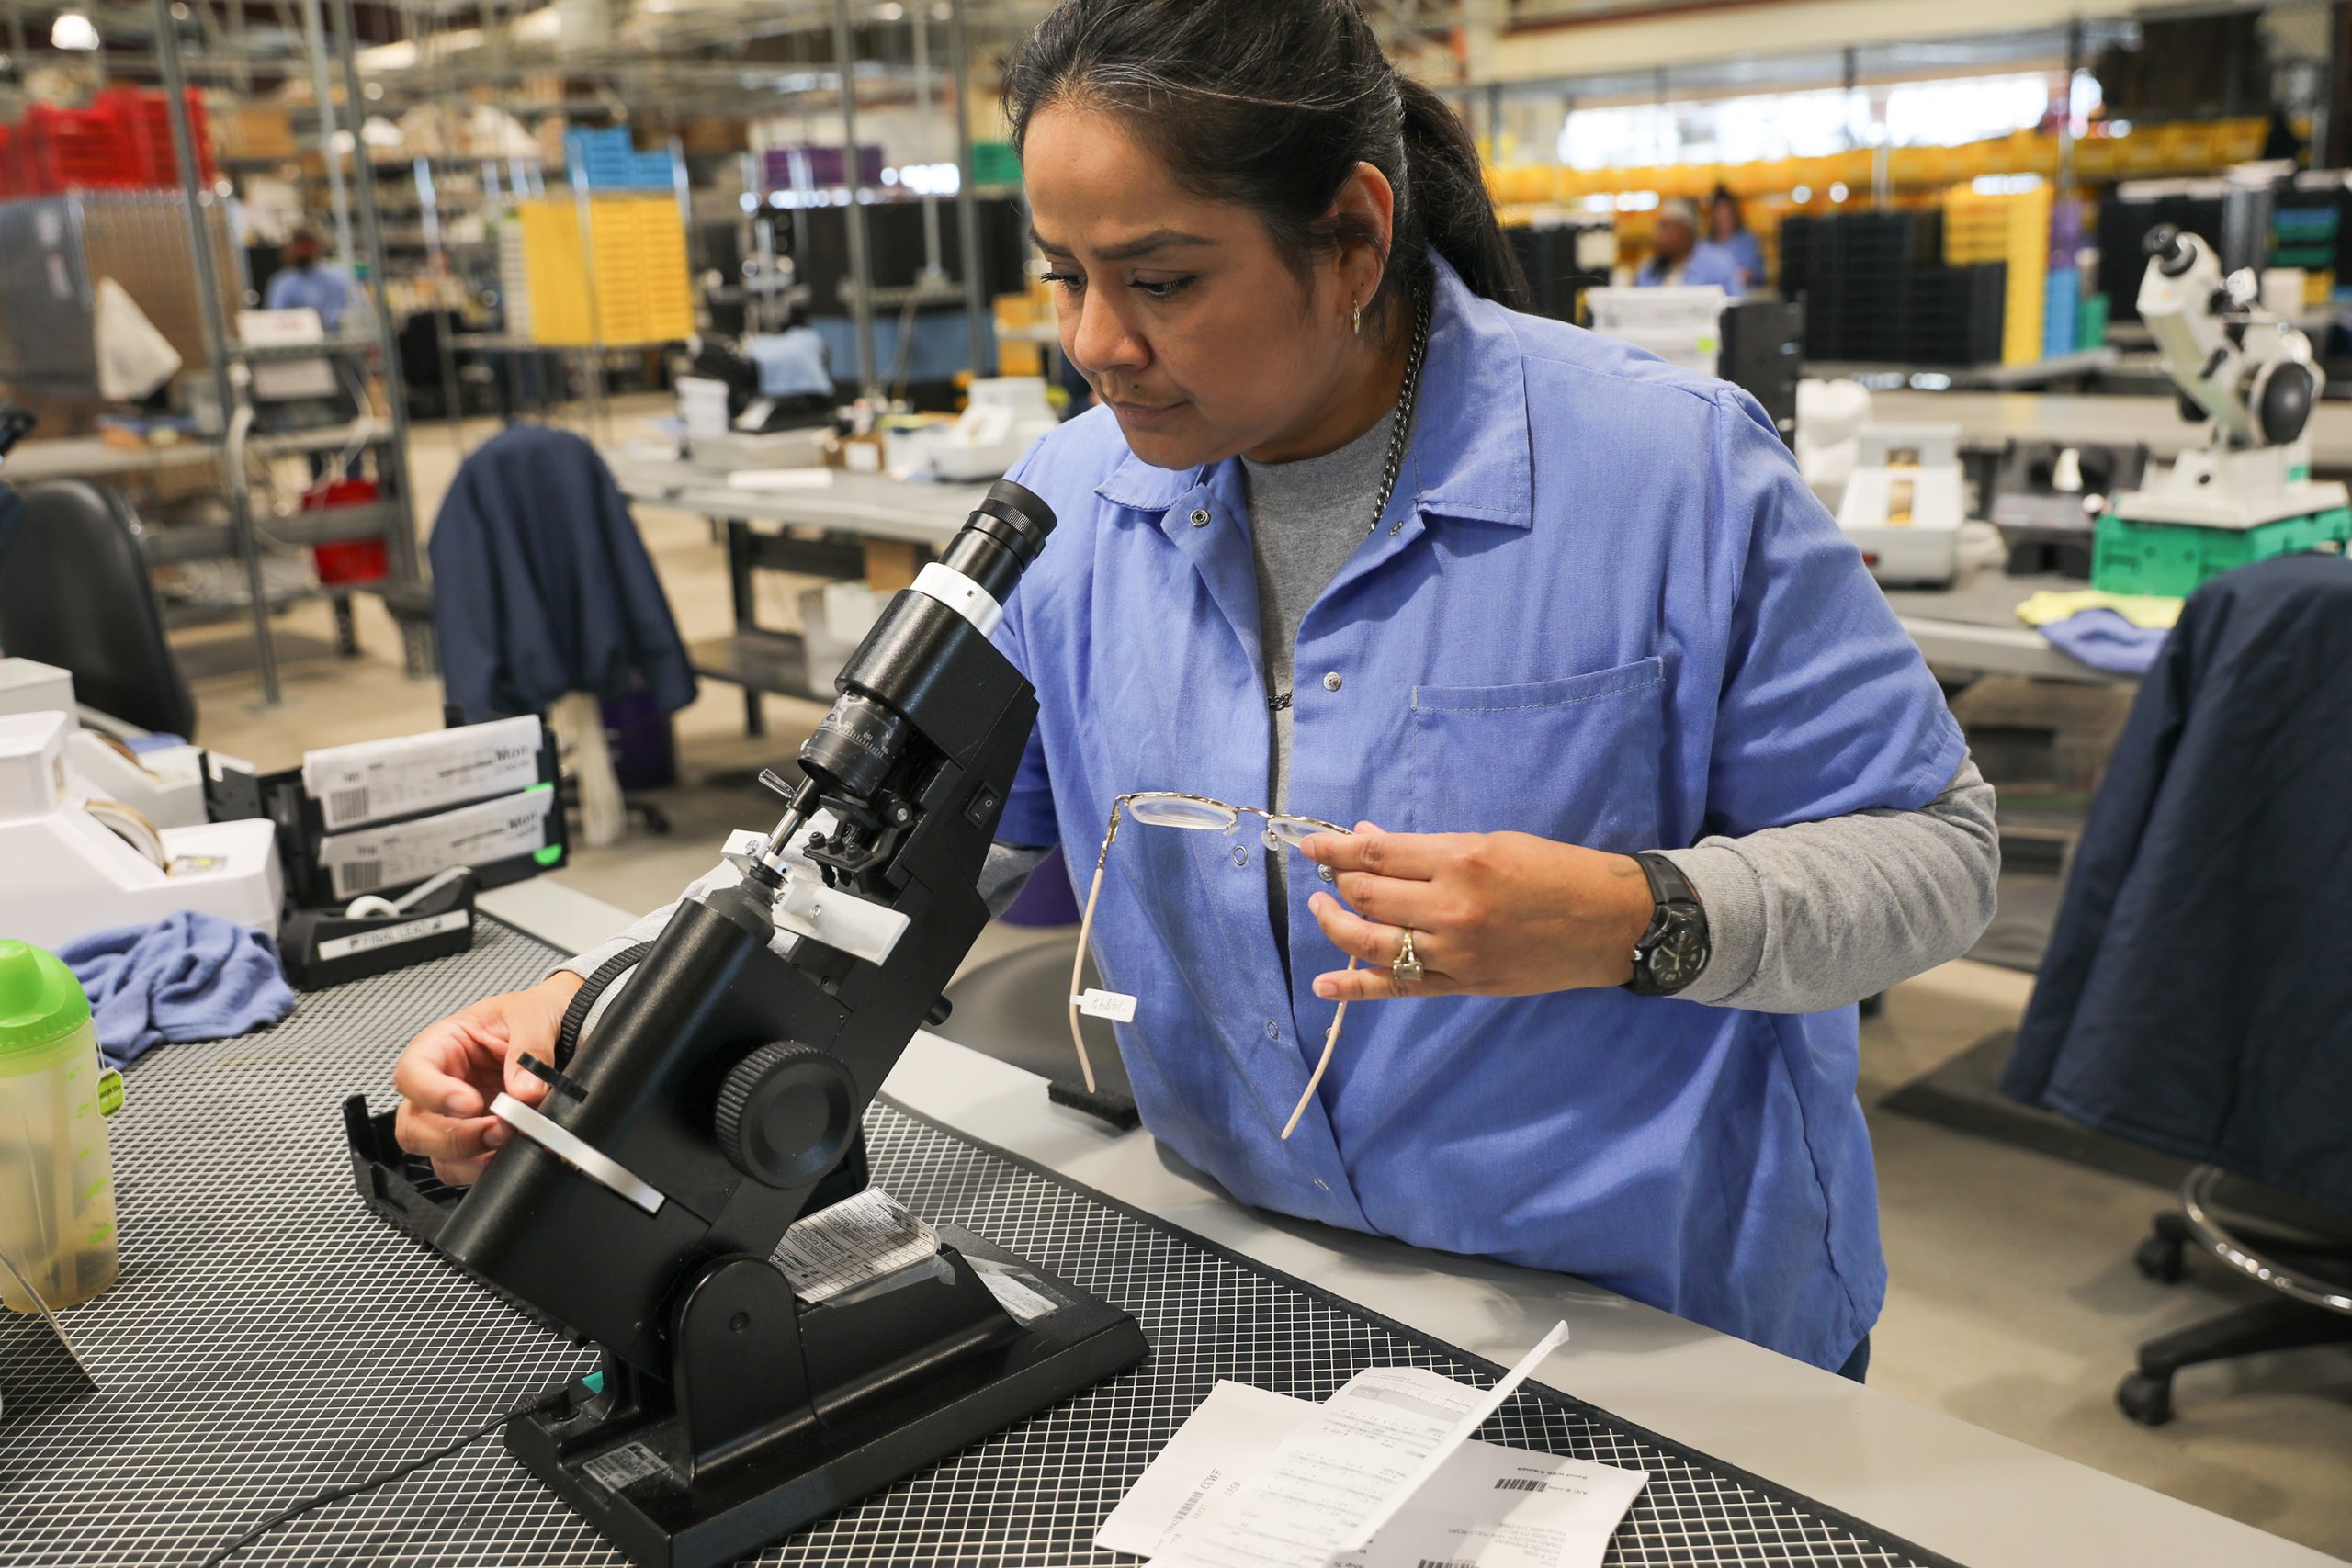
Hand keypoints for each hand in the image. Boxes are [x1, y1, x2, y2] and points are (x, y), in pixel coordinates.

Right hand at [392, 973, 582, 1185]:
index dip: (432, 1094)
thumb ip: (530, 1050)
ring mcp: (455, 1117)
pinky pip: (464, 1168)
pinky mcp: (477, 1140)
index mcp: (442, 1046)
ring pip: (436, 1154)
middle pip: (413, 1126)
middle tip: (497, 1130)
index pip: (412, 1074)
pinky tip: (511, 1153)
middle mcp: (441, 1085)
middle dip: (452, 1136)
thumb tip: (525, 1092)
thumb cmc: (535, 1013)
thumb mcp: (533, 1015)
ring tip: (510, 1140)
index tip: (470, 1103)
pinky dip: (484, 1168)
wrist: (565, 1027)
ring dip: (470, 1157)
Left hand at [1299, 824, 1656, 1001]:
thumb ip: (1425, 849)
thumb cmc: (1555, 871)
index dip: (1335, 850)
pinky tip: (1325, 983)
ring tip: (1323, 909)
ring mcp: (1454, 953)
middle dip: (1337, 883)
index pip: (1377, 857)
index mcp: (1462, 861)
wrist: (1610, 924)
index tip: (1311, 845)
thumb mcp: (1491, 843)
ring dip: (1335, 924)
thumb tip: (1366, 841)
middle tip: (1328, 875)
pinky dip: (1356, 987)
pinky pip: (1398, 987)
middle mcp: (1452, 908)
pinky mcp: (1462, 985)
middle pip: (1367, 897)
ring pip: (1371, 942)